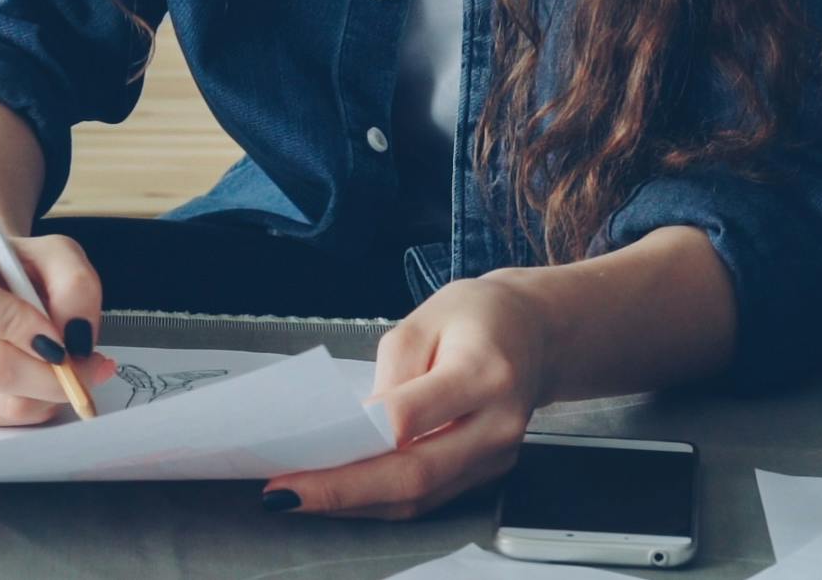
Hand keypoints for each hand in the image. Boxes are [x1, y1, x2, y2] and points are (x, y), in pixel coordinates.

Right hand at [0, 234, 117, 426]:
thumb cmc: (16, 267)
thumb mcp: (56, 253)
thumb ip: (75, 285)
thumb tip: (75, 340)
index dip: (17, 323)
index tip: (59, 336)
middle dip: (53, 374)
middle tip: (88, 366)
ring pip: (2, 401)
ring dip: (48, 393)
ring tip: (66, 368)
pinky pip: (0, 419)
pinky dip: (34, 405)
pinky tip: (38, 379)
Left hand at [263, 274, 554, 518]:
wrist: (536, 332)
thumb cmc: (478, 316)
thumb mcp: (423, 320)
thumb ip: (388, 375)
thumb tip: (354, 427)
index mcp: (483, 372)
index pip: (410, 418)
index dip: (352, 442)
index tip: (302, 453)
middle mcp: (498, 423)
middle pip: (415, 474)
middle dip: (343, 490)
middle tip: (285, 493)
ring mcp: (497, 456)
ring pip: (421, 498)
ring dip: (355, 504)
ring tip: (300, 497)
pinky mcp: (488, 473)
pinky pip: (431, 498)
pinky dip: (381, 502)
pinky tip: (342, 495)